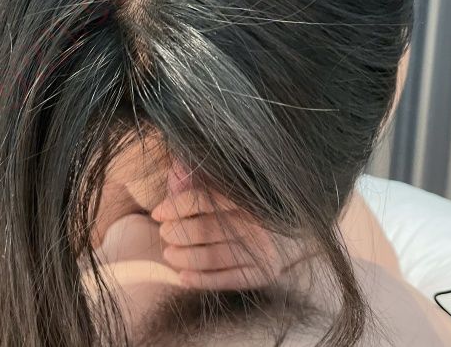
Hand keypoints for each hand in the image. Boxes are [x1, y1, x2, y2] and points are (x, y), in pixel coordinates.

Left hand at [150, 188, 305, 290]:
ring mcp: (261, 250)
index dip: (176, 206)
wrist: (293, 234)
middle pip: (207, 229)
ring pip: (214, 257)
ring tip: (170, 255)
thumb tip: (176, 170)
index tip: (157, 213)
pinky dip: (202, 280)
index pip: (204, 199)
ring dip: (186, 258)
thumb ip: (201, 180)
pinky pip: (228, 280)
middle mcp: (256, 223)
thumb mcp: (228, 189)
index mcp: (245, 197)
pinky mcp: (263, 273)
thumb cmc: (249, 209)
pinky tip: (183, 277)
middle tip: (165, 234)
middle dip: (179, 233)